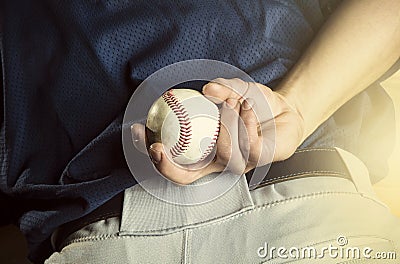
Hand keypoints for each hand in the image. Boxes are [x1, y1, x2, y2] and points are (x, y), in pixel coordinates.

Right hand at [131, 78, 304, 183]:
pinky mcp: (259, 160)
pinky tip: (246, 106)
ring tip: (231, 103)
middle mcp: (217, 162)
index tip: (137, 130)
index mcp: (204, 151)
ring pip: (223, 154)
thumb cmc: (253, 104)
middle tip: (157, 146)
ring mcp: (238, 164)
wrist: (285, 108)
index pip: (173, 161)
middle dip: (165, 166)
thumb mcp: (234, 90)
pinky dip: (243, 120)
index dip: (151, 152)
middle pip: (184, 177)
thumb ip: (221, 88)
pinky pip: (247, 145)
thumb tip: (206, 90)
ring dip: (223, 125)